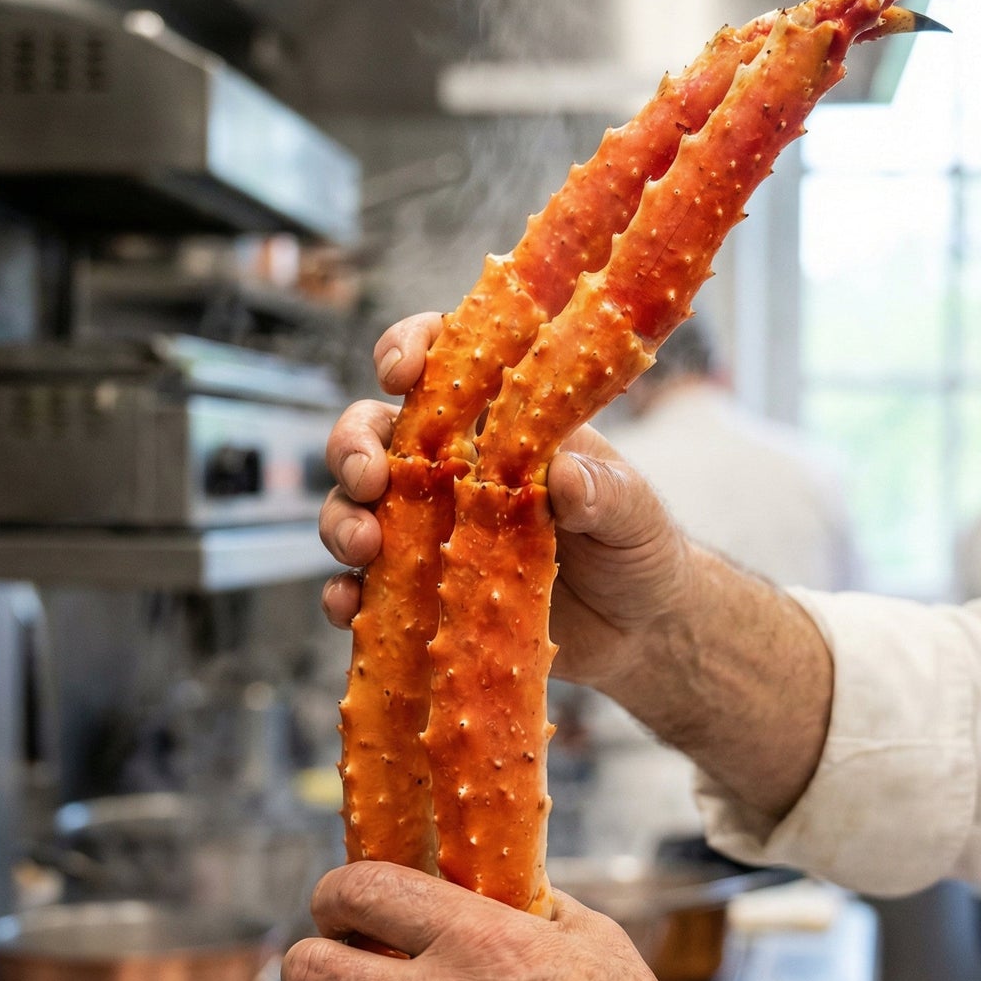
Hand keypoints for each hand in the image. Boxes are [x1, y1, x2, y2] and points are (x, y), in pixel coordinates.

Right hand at [319, 313, 696, 691]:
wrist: (639, 631)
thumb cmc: (637, 547)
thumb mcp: (635, 511)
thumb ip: (605, 491)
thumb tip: (562, 479)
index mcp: (502, 425)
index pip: (443, 363)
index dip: (408, 350)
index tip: (400, 371)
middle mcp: (453, 470)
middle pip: (376, 434)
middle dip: (354, 445)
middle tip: (370, 477)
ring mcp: (431, 531)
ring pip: (356, 507)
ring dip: (341, 518)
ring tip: (363, 547)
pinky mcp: (422, 593)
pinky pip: (365, 589)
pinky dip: (344, 595)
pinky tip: (349, 608)